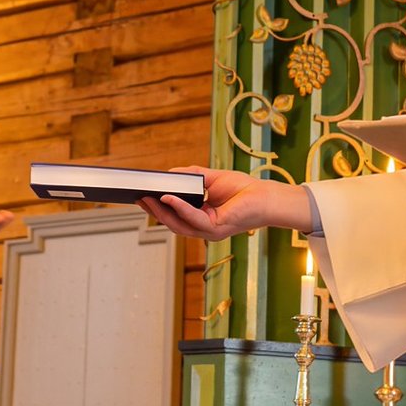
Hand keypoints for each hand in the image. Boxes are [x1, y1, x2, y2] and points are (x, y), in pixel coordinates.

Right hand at [137, 167, 312, 241]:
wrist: (266, 196)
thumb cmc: (243, 188)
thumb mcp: (211, 178)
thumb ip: (190, 177)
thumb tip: (169, 174)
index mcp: (202, 218)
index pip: (175, 216)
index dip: (158, 208)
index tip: (142, 197)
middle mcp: (204, 228)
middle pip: (173, 223)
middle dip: (154, 211)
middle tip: (139, 198)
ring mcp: (209, 231)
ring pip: (178, 224)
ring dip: (161, 211)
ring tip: (148, 198)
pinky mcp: (216, 228)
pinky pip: (192, 219)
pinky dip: (178, 208)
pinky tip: (168, 197)